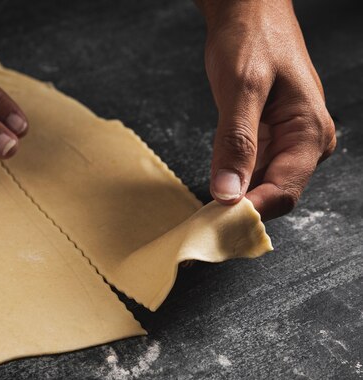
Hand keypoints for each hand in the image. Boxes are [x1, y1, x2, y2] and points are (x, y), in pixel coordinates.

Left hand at [198, 0, 335, 219]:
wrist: (249, 11)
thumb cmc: (251, 39)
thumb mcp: (240, 89)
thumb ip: (235, 142)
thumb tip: (227, 192)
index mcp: (309, 131)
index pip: (283, 191)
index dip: (250, 211)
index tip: (216, 224)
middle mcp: (305, 143)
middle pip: (274, 194)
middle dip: (241, 209)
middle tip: (204, 221)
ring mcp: (289, 143)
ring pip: (263, 186)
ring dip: (236, 199)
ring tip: (205, 209)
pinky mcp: (271, 140)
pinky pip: (254, 172)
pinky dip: (234, 183)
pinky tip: (215, 186)